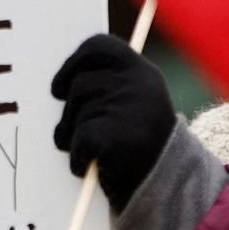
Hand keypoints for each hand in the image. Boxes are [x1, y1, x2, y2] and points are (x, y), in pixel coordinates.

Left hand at [51, 34, 175, 213]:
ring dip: (72, 137)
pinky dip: (78, 158)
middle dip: (69, 111)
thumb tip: (61, 83)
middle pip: (79, 85)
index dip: (73, 63)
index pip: (98, 46)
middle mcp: (138, 83)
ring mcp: (129, 107)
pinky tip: (88, 167)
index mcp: (143, 70)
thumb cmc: (143, 143)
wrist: (169, 183)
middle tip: (70, 130)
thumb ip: (110, 85)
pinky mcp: (116, 135)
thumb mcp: (137, 103)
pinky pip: (78, 140)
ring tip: (89, 152)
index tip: (59, 88)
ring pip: (76, 114)